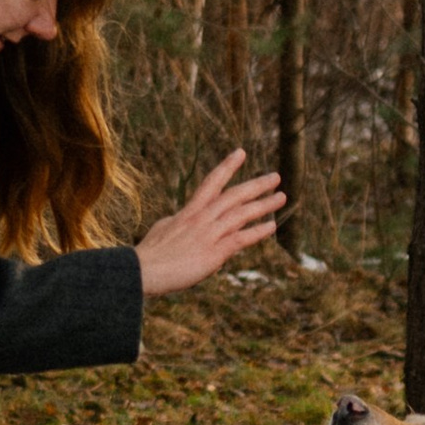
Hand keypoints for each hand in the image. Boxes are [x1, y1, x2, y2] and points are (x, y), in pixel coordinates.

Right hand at [134, 151, 289, 297]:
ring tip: (282, 196)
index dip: (227, 167)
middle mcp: (201, 218)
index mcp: (188, 212)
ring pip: (241, 213)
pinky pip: (240, 239)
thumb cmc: (149, 255)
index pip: (211, 183)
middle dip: (256, 185)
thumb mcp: (162, 230)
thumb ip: (176, 222)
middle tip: (275, 176)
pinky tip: (272, 226)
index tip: (241, 152)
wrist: (142, 271)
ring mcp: (208, 234)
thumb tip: (178, 218)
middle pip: (233, 195)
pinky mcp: (213, 252)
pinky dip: (257, 231)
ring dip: (264, 204)